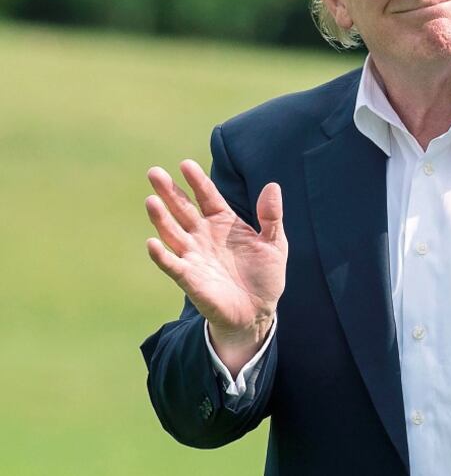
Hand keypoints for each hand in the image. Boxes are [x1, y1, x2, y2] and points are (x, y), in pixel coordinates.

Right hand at [145, 160, 286, 372]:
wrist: (258, 311)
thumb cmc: (265, 275)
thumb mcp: (274, 243)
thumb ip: (271, 216)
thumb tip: (273, 186)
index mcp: (223, 222)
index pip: (207, 196)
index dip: (197, 181)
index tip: (185, 164)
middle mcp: (204, 235)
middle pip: (183, 209)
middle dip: (169, 191)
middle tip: (154, 172)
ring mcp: (194, 255)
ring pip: (172, 232)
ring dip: (161, 218)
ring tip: (151, 201)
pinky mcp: (189, 278)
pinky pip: (172, 264)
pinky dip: (161, 254)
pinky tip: (152, 242)